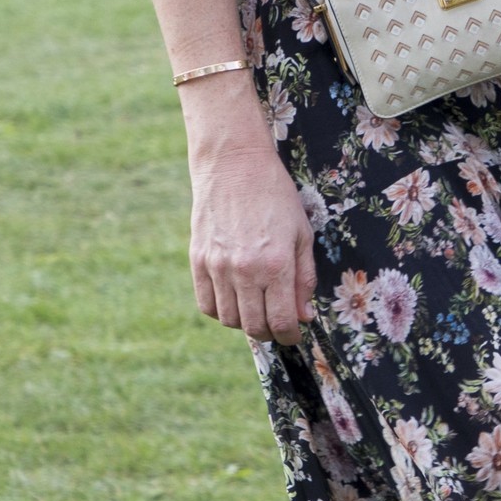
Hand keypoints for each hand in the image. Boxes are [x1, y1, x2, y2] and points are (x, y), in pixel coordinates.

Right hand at [188, 115, 316, 343]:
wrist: (234, 165)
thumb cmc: (276, 197)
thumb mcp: (302, 235)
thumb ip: (303, 279)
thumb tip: (303, 316)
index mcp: (276, 264)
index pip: (281, 322)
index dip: (290, 336)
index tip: (294, 334)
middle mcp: (245, 270)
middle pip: (254, 326)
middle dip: (270, 332)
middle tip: (277, 324)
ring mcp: (217, 266)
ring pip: (229, 319)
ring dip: (245, 322)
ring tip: (256, 308)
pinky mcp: (197, 260)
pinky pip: (206, 304)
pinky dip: (220, 310)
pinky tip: (233, 299)